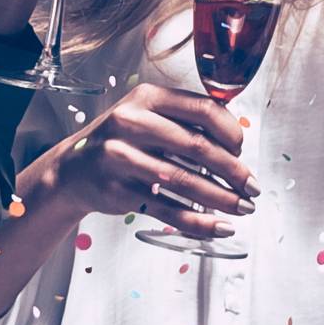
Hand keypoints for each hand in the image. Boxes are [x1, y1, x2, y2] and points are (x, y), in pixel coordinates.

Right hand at [34, 80, 256, 237]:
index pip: (202, 109)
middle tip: (252, 187)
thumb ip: (184, 119)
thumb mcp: (146, 115)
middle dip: (233, 171)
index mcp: (147, 97)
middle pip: (198, 147)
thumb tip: (236, 140)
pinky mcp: (118, 191)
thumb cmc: (120, 141)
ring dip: (222, 198)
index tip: (242, 149)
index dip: (231, 131)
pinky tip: (218, 226)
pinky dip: (198, 221)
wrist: (71, 169)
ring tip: (242, 207)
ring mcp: (122, 158)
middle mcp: (132, 123)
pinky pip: (168, 209)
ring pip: (185, 181)